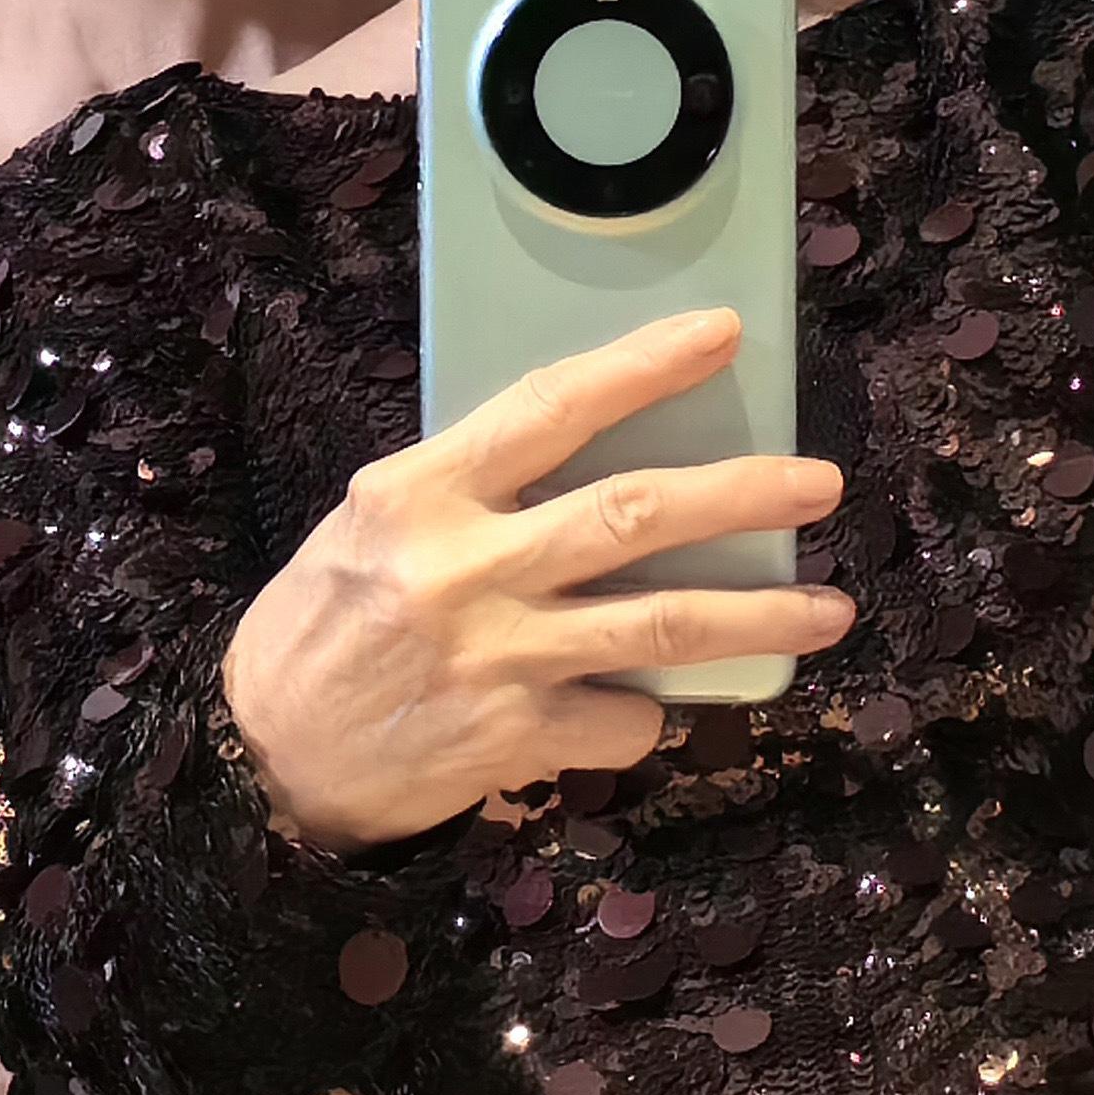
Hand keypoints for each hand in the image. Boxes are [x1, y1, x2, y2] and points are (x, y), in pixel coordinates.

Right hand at [220, 309, 850, 850]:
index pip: (551, 406)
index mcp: (421, 492)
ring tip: (828, 608)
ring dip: (761, 615)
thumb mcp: (374, 527)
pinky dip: (648, 710)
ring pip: (662, 622)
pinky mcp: (516, 737)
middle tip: (817, 483)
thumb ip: (470, 493)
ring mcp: (496, 656)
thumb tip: (592, 460)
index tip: (722, 334)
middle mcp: (463, 567)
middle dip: (744, 492)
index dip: (643, 367)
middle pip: (635, 512)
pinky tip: (650, 707)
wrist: (264, 759)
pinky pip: (624, 717)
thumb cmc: (323, 626)